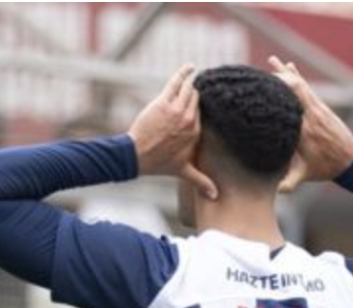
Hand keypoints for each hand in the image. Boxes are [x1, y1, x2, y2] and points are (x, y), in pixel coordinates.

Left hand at [128, 63, 217, 199]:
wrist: (136, 156)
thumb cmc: (160, 163)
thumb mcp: (184, 171)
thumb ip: (201, 181)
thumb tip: (215, 196)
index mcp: (196, 132)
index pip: (205, 111)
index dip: (205, 104)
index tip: (209, 99)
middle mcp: (189, 119)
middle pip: (198, 98)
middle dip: (199, 93)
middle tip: (202, 86)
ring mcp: (177, 109)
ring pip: (189, 89)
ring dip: (192, 83)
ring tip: (196, 76)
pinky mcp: (164, 102)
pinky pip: (177, 82)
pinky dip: (184, 73)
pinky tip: (190, 67)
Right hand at [268, 56, 352, 191]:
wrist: (352, 161)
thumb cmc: (325, 169)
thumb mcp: (304, 176)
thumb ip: (288, 183)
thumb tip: (273, 190)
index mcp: (304, 130)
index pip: (287, 108)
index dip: (274, 96)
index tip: (258, 89)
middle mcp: (311, 115)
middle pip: (293, 90)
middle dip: (278, 78)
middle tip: (259, 70)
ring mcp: (318, 109)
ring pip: (300, 85)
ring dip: (286, 73)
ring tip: (273, 61)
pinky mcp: (321, 108)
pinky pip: (306, 88)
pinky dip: (296, 76)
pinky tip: (288, 67)